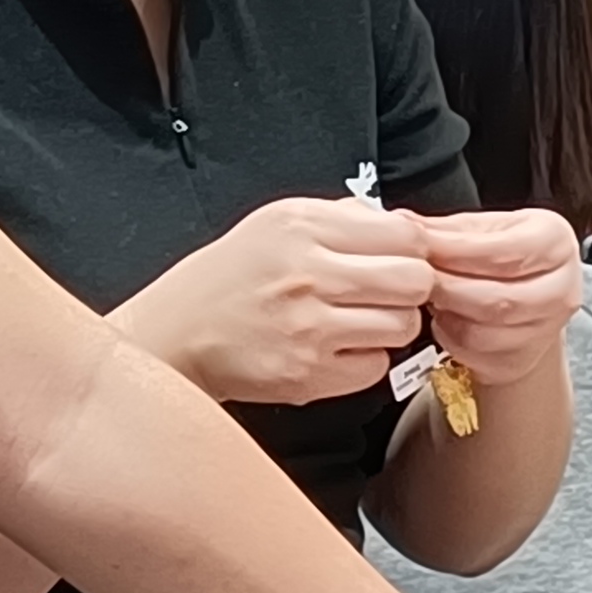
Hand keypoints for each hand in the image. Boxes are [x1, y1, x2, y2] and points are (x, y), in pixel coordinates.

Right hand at [119, 197, 438, 403]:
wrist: (176, 335)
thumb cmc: (230, 278)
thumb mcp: (278, 223)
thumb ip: (343, 218)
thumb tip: (402, 226)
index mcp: (302, 227)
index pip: (405, 235)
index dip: (412, 249)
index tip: (399, 258)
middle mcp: (308, 274)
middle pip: (415, 280)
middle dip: (410, 287)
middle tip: (386, 292)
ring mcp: (309, 328)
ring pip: (403, 326)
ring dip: (390, 325)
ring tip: (357, 320)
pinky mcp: (308, 374)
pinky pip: (376, 367)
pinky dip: (365, 360)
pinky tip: (336, 347)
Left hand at [414, 207, 585, 389]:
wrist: (530, 299)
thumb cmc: (508, 259)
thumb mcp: (485, 229)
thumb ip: (446, 228)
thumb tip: (403, 223)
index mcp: (555, 242)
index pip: (502, 252)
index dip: (453, 252)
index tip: (418, 247)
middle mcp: (561, 288)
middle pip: (495, 298)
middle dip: (446, 288)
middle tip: (414, 277)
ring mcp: (546, 330)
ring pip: (482, 331)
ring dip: (446, 313)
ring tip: (431, 294)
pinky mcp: (522, 359)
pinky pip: (474, 352)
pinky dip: (449, 335)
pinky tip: (445, 316)